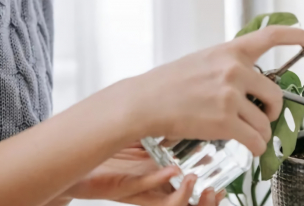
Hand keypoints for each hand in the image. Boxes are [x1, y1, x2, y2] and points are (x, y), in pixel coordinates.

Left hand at [64, 143, 224, 205]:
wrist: (76, 159)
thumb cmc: (110, 151)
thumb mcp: (141, 138)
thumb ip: (163, 129)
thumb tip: (186, 107)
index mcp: (162, 177)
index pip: (192, 190)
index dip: (211, 191)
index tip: (226, 182)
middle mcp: (154, 188)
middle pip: (186, 204)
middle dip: (205, 203)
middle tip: (217, 191)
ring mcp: (139, 190)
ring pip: (170, 204)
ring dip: (185, 195)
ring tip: (195, 180)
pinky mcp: (123, 189)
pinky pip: (145, 189)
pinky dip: (159, 180)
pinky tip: (171, 170)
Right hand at [129, 26, 303, 155]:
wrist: (146, 100)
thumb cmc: (170, 82)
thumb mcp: (203, 61)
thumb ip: (230, 66)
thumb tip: (253, 84)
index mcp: (229, 51)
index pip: (270, 35)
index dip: (296, 36)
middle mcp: (234, 70)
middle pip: (276, 96)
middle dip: (272, 112)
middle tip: (262, 118)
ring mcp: (230, 96)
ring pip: (265, 123)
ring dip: (260, 134)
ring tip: (247, 135)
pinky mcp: (225, 121)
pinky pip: (255, 140)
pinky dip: (255, 148)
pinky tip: (248, 146)